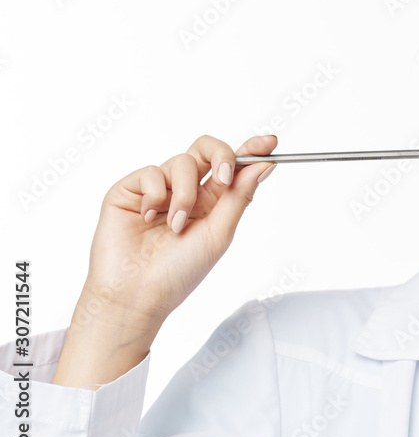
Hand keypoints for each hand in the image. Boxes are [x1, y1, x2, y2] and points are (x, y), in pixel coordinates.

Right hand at [82, 134, 277, 333]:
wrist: (137, 294)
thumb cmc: (179, 272)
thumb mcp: (219, 234)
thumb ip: (239, 197)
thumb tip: (264, 165)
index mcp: (211, 202)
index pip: (233, 167)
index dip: (252, 150)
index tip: (271, 142)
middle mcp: (186, 191)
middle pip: (207, 149)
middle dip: (221, 155)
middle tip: (224, 177)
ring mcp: (158, 189)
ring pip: (182, 161)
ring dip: (185, 194)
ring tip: (176, 225)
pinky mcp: (130, 189)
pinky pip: (151, 172)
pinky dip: (155, 194)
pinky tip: (149, 217)